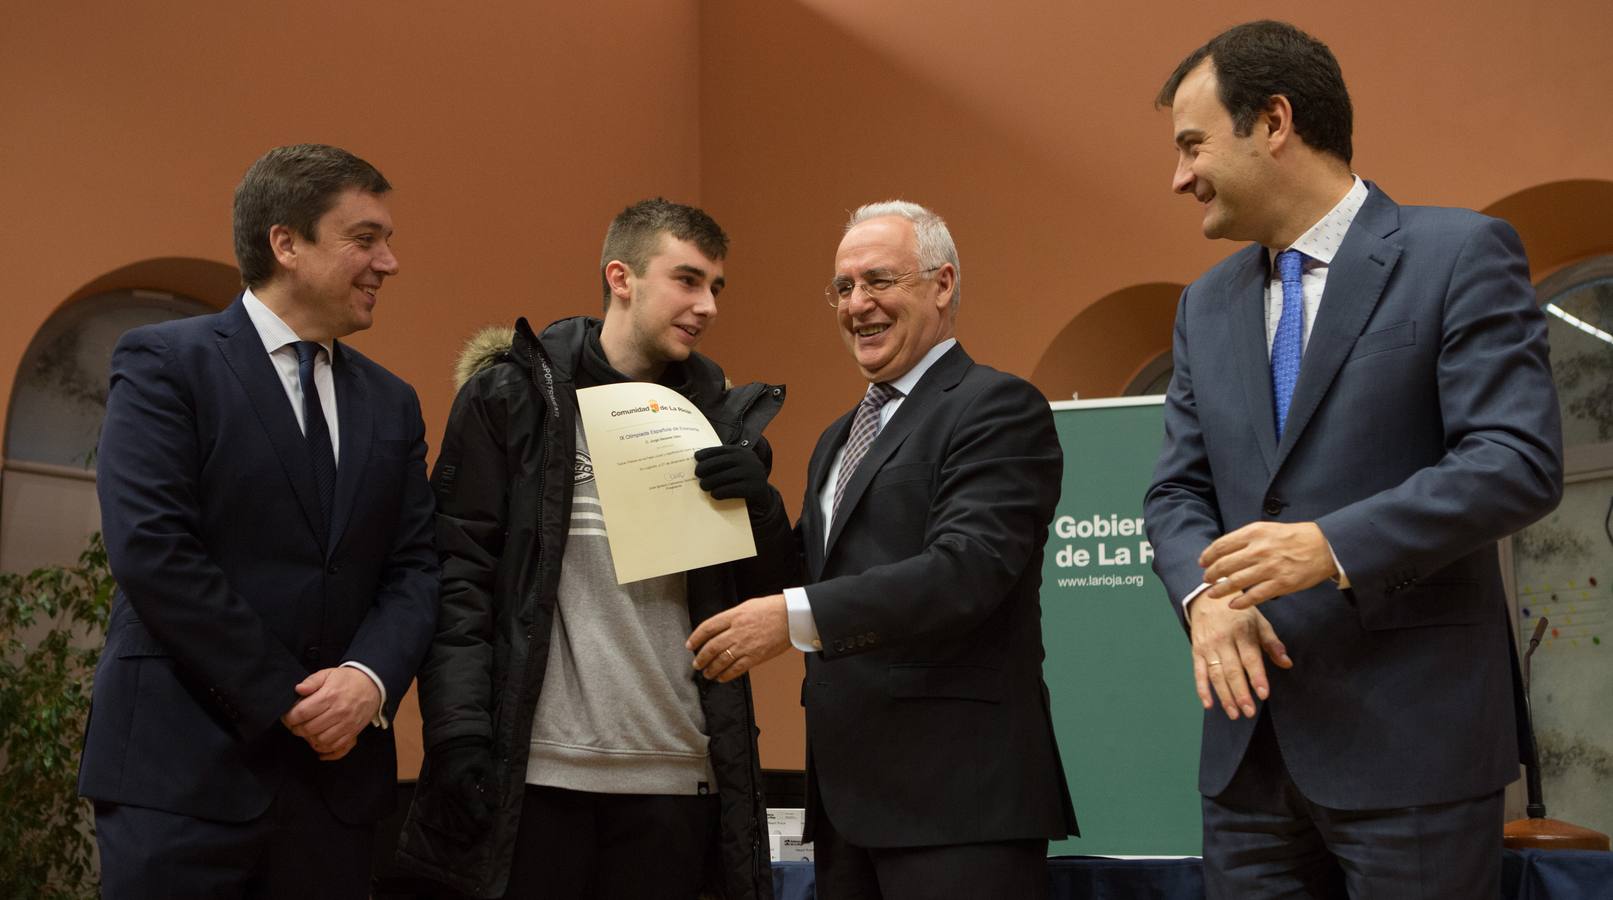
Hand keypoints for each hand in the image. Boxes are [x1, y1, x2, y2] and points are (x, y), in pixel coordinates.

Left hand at [281, 667, 380, 760]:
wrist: (372, 685)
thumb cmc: (347, 680)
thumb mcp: (328, 674)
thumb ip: (311, 681)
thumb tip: (298, 689)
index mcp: (329, 696)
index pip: (302, 713)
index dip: (289, 717)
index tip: (287, 716)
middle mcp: (338, 711)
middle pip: (308, 729)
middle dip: (296, 729)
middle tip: (295, 725)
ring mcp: (347, 724)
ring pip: (320, 740)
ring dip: (309, 739)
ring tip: (307, 732)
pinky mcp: (353, 732)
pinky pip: (336, 747)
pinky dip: (324, 748)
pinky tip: (318, 742)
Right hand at [427, 736, 494, 838]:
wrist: (452, 744)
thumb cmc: (473, 755)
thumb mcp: (487, 767)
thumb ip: (491, 787)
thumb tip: (493, 807)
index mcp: (462, 784)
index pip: (474, 810)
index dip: (483, 821)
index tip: (488, 824)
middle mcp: (448, 792)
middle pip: (462, 821)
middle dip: (474, 828)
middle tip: (482, 829)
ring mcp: (440, 795)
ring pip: (450, 822)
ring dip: (461, 830)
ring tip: (471, 834)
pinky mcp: (435, 796)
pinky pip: (441, 816)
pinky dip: (449, 825)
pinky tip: (457, 831)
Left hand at [686, 594, 790, 681]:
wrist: (791, 617)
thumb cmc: (771, 609)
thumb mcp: (746, 606)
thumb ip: (731, 618)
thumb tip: (717, 629)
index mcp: (733, 616)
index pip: (707, 628)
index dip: (695, 638)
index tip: (690, 645)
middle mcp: (736, 631)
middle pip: (711, 647)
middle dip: (701, 658)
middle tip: (696, 664)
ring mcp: (745, 645)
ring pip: (721, 660)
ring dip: (711, 669)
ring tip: (706, 673)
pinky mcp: (755, 656)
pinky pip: (736, 669)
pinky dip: (726, 675)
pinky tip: (721, 678)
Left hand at [694, 444, 770, 505]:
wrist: (763, 496)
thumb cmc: (742, 480)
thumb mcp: (735, 468)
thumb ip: (722, 464)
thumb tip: (699, 464)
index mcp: (743, 453)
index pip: (723, 450)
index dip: (708, 452)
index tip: (696, 457)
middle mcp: (750, 460)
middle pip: (724, 461)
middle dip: (708, 466)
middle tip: (697, 473)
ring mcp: (754, 473)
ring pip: (728, 476)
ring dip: (712, 481)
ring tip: (703, 486)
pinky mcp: (756, 488)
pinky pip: (735, 489)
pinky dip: (722, 491)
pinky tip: (714, 494)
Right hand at [1189, 594, 1291, 718]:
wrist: (1208, 598)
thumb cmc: (1239, 613)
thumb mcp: (1259, 622)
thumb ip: (1272, 643)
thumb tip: (1287, 663)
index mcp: (1242, 631)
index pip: (1250, 658)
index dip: (1257, 676)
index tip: (1263, 694)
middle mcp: (1223, 640)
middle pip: (1232, 670)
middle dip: (1240, 693)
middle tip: (1249, 711)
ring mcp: (1208, 647)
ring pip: (1216, 675)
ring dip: (1224, 696)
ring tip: (1234, 713)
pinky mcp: (1196, 651)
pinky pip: (1198, 673)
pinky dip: (1202, 689)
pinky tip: (1208, 705)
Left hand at [1200, 521, 1336, 608]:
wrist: (1324, 546)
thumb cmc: (1294, 537)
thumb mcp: (1267, 529)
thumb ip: (1246, 538)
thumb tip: (1223, 551)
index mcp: (1254, 533)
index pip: (1221, 546)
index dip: (1208, 556)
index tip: (1202, 563)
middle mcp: (1259, 550)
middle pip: (1224, 565)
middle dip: (1211, 575)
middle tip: (1206, 580)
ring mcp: (1269, 568)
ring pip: (1236, 582)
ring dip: (1220, 590)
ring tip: (1213, 594)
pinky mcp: (1281, 584)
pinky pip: (1255, 596)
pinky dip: (1241, 602)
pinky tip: (1233, 604)